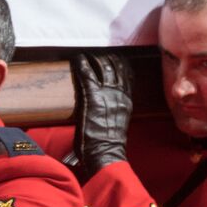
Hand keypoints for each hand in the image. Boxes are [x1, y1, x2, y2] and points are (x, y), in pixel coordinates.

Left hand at [70, 52, 133, 180]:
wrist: (105, 153)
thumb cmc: (109, 144)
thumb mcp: (119, 123)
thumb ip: (116, 110)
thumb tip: (111, 106)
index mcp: (127, 101)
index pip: (128, 76)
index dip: (122, 65)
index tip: (117, 59)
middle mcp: (119, 95)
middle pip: (117, 68)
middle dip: (108, 58)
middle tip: (100, 54)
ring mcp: (106, 94)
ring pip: (104, 67)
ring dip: (96, 58)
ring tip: (89, 54)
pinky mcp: (92, 97)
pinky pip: (87, 74)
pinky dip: (82, 64)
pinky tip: (78, 58)